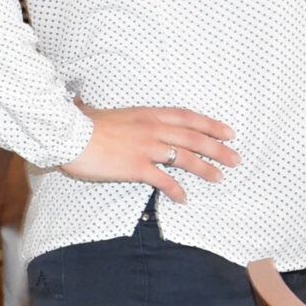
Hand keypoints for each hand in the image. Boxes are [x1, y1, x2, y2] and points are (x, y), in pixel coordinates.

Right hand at [59, 104, 239, 205]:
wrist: (69, 135)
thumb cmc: (82, 125)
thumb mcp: (104, 113)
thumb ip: (112, 115)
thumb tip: (92, 107)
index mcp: (147, 114)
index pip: (187, 117)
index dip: (211, 124)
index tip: (228, 132)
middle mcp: (152, 128)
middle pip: (194, 137)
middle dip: (218, 148)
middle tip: (235, 158)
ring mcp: (146, 147)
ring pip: (186, 157)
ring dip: (206, 168)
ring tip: (220, 177)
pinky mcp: (137, 166)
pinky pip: (164, 180)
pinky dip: (177, 190)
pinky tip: (184, 198)